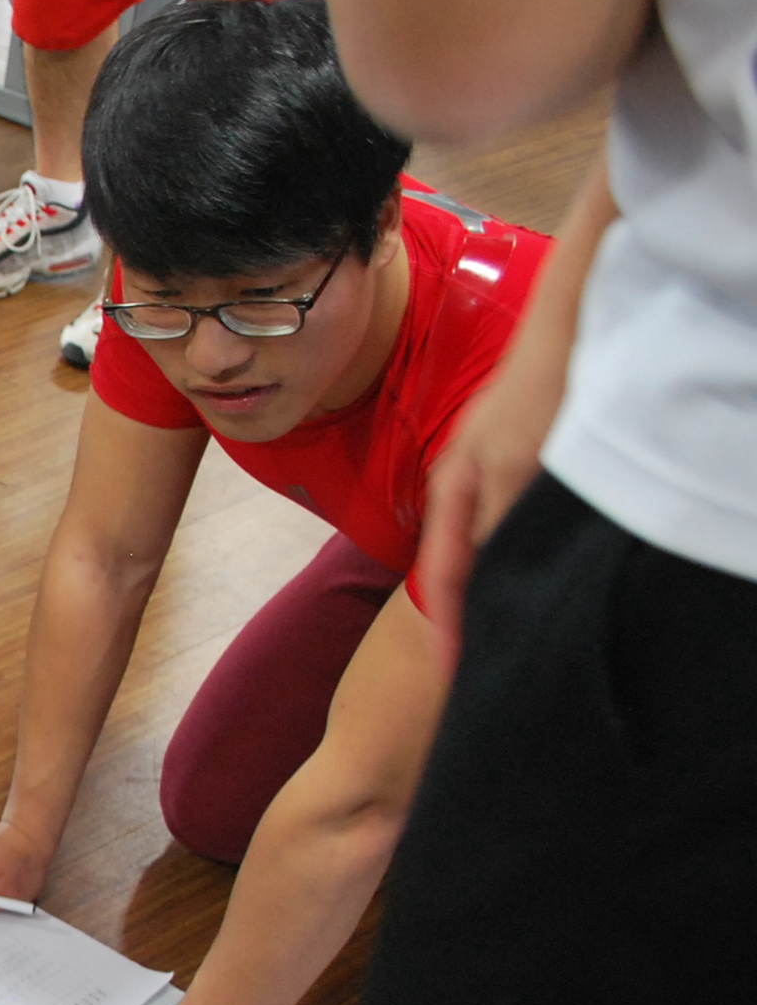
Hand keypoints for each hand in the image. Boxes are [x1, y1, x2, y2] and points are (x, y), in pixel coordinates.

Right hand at [419, 338, 565, 652]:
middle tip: (472, 662)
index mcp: (451, 493)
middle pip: (457, 564)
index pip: (443, 575)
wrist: (561, 335)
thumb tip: (483, 586)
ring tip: (493, 628)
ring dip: (485, 585)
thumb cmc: (533, 398)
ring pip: (480, 545)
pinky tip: (521, 570)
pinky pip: (501, 526)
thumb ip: (494, 529)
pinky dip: (505, 555)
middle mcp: (463, 487)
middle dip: (461, 613)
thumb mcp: (512, 471)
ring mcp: (486, 474)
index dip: (450, 625)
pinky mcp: (512, 465)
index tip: (456, 670)